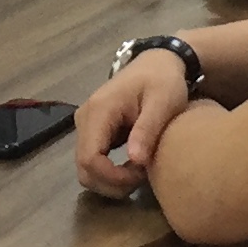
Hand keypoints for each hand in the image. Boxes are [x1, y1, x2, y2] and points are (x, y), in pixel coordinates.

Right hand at [75, 49, 193, 194]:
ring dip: (110, 180)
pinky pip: (92, 161)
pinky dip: (109, 173)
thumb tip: (135, 161)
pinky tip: (133, 168)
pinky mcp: (92, 130)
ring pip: (85, 168)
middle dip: (111, 183)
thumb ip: (147, 129)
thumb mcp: (163, 102)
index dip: (112, 177)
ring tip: (139, 173)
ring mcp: (85, 124)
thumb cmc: (163, 80)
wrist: (157, 63)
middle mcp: (84, 118)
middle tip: (142, 178)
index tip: (141, 175)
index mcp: (99, 110)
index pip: (89, 158)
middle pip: (83, 168)